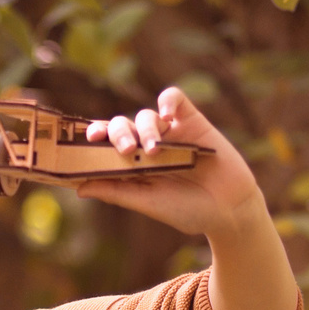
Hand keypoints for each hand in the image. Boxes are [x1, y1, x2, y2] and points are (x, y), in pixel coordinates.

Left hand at [75, 85, 263, 236]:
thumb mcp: (148, 203)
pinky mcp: (193, 121)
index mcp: (132, 163)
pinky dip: (167, 101)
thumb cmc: (187, 210)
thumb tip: (79, 188)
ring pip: (147, 115)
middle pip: (122, 125)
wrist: (229, 211)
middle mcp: (147, 144)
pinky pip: (174, 99)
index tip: (87, 141)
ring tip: (155, 150)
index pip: (105, 143)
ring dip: (146, 128)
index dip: (93, 137)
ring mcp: (170, 132)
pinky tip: (167, 115)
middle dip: (118, 133)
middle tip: (126, 150)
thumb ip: (117, 192)